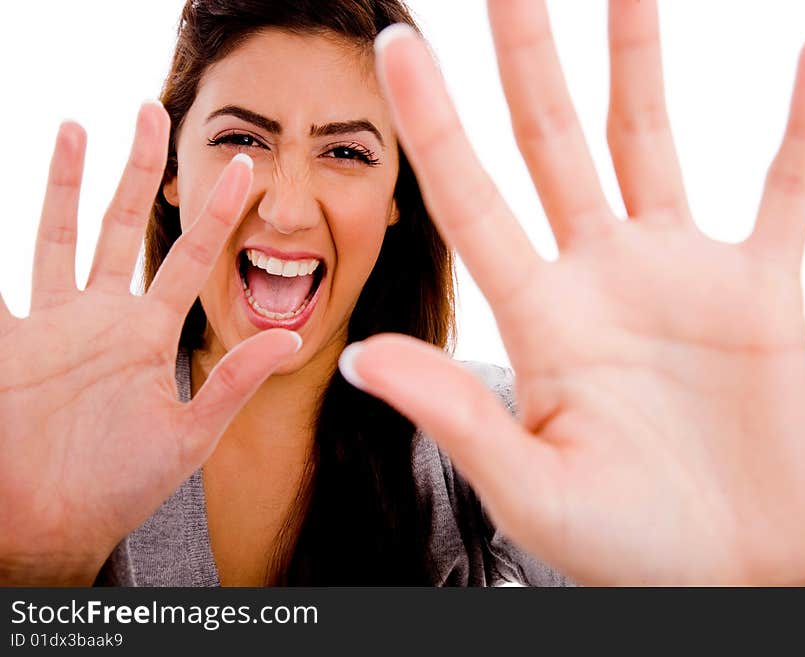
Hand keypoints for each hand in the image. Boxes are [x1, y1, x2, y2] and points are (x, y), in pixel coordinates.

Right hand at [0, 102, 298, 583]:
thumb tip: (291, 337)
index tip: (245, 168)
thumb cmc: (121, 486)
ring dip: (65, 182)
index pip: (191, 257)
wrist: (54, 524)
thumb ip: (234, 382)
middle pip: (124, 226)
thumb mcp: (190, 434)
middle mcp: (104, 317)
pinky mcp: (6, 342)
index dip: (219, 214)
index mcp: (150, 335)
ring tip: (75, 124)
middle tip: (150, 111)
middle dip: (138, 171)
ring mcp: (52, 323)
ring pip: (59, 236)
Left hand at [342, 0, 804, 584]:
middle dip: (527, 62)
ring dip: (640, 61)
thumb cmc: (619, 541)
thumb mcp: (528, 486)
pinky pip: (786, 191)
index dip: (432, 123)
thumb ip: (456, 414)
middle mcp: (599, 277)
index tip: (395, 45)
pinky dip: (803, 130)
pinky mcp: (760, 292)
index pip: (470, 199)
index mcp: (539, 317)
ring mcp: (679, 276)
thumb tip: (362, 357)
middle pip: (551, 143)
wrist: (722, 570)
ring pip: (648, 143)